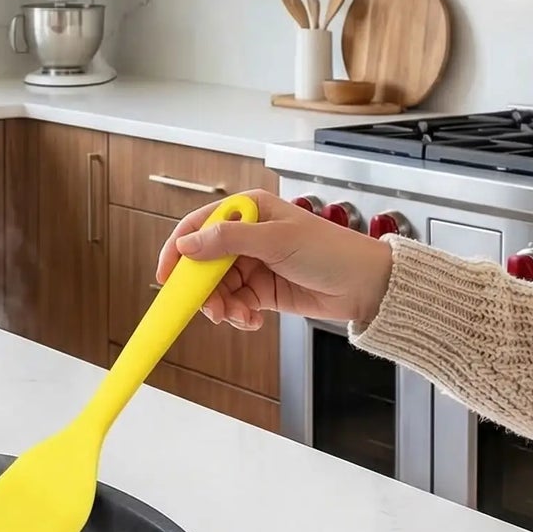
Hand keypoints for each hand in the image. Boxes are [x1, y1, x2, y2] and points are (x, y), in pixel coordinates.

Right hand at [155, 189, 393, 330]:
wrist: (366, 286)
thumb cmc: (331, 251)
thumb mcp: (276, 241)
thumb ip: (228, 240)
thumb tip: (187, 245)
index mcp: (249, 211)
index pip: (199, 226)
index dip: (178, 251)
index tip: (166, 276)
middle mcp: (247, 236)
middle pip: (204, 263)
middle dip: (204, 289)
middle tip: (210, 309)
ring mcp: (253, 264)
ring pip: (218, 288)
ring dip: (223, 306)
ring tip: (240, 317)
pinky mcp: (262, 290)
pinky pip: (235, 303)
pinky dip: (238, 315)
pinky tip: (253, 320)